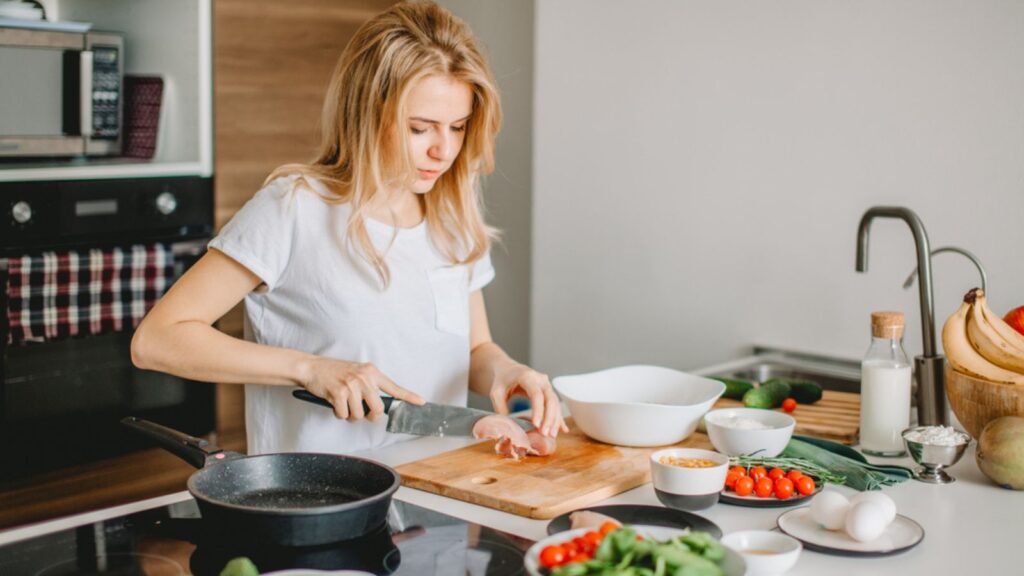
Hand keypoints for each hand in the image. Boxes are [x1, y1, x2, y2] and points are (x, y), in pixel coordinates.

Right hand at [301, 358, 424, 420]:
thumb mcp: (357, 374)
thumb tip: (378, 407)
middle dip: (369, 416)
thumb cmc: (334, 373)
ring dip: (350, 416)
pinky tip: (334, 403)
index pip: (394, 387)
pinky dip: (338, 414)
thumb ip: (369, 386)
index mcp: (371, 372)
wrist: (312, 368)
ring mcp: (352, 385)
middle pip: (378, 409)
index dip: (409, 396)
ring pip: (359, 415)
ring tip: (343, 404)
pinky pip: (344, 415)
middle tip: (360, 413)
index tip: (421, 402)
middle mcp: (364, 377)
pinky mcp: (339, 393)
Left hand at [488, 362, 568, 437]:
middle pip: (550, 399)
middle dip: (549, 418)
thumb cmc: (502, 380)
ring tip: (551, 435)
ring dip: (555, 420)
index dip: (538, 410)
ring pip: (555, 403)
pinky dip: (558, 417)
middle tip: (545, 434)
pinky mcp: (548, 392)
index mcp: (527, 376)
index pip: (536, 394)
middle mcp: (540, 379)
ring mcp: (546, 385)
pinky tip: (563, 429)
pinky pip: (555, 405)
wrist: (508, 369)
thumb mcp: (496, 392)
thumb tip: (509, 426)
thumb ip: (501, 408)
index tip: (536, 425)